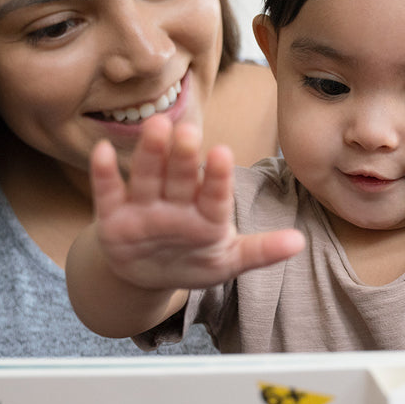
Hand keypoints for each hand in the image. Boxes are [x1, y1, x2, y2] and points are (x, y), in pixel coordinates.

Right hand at [90, 114, 303, 289]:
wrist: (149, 276)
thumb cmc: (195, 260)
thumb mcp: (229, 261)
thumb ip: (261, 251)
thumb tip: (300, 242)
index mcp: (207, 214)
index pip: (215, 194)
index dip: (218, 177)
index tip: (222, 153)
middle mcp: (176, 204)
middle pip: (180, 178)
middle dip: (184, 157)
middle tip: (190, 131)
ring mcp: (145, 207)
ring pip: (147, 177)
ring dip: (151, 154)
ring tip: (156, 127)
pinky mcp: (114, 215)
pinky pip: (108, 192)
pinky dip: (105, 173)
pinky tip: (104, 151)